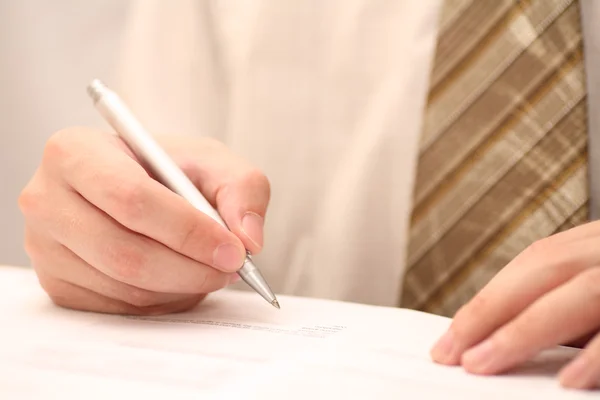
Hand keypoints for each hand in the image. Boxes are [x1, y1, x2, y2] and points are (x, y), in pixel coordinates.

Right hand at [19, 128, 269, 314]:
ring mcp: (44, 247)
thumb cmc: (167, 170)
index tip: (233, 250)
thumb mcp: (211, 161)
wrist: (134, 186)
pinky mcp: (56, 283)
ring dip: (182, 287)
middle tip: (232, 268)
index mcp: (74, 152)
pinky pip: (118, 307)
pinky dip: (163, 301)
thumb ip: (243, 188)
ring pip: (125, 286)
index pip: (132, 200)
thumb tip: (248, 239)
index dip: (188, 231)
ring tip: (210, 269)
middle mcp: (46, 199)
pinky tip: (180, 278)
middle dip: (191, 268)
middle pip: (125, 253)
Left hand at [430, 221, 599, 389]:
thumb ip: (568, 311)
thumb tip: (503, 341)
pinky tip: (566, 380)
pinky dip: (596, 355)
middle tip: (450, 353)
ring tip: (481, 363)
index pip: (535, 263)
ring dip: (524, 330)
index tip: (450, 338)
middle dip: (489, 311)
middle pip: (544, 269)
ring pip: (580, 291)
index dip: (488, 299)